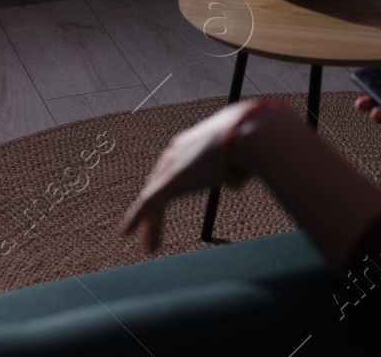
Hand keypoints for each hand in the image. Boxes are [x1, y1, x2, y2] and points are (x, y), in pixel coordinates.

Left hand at [118, 101, 281, 252]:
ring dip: (151, 224)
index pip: (174, 168)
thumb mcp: (243, 153)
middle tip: (152, 234)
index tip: (163, 207)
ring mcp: (175, 166)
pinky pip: (149, 203)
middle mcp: (179, 151)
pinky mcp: (171, 181)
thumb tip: (237, 179)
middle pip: (160, 185)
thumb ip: (236, 167)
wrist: (250, 133)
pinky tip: (126, 233)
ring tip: (148, 246)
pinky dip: (136, 218)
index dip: (168, 190)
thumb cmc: (254, 139)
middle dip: (155, 211)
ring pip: (154, 198)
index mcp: (194, 142)